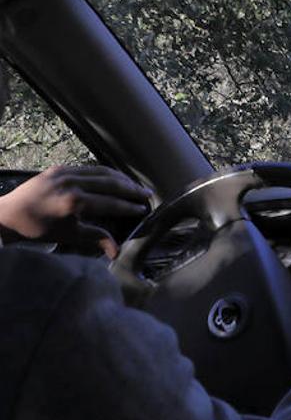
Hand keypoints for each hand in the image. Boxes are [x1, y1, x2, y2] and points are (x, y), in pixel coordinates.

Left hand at [0, 165, 151, 257]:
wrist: (7, 215)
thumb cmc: (37, 229)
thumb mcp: (68, 235)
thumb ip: (96, 237)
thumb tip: (116, 251)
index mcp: (73, 202)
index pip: (110, 202)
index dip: (129, 206)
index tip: (143, 209)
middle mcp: (71, 183)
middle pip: (110, 183)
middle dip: (131, 189)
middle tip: (147, 194)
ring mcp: (64, 173)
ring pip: (101, 172)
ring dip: (121, 179)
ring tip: (135, 185)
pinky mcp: (58, 168)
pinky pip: (88, 168)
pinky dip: (104, 173)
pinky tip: (114, 179)